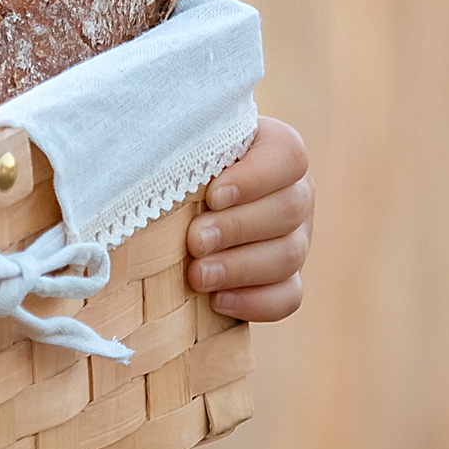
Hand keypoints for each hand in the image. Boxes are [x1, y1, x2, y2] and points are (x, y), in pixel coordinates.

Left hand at [186, 115, 312, 320]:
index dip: (254, 178)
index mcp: (274, 149)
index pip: (287, 156)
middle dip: (238, 228)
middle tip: (195, 240)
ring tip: (197, 274)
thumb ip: (179, 147)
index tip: (213, 195)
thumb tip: (154, 156)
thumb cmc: (173, 165)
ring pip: (289, 255)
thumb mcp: (178, 146)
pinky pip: (288, 296)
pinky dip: (254, 302)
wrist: (169, 205)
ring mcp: (295, 238)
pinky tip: (216, 300)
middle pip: (290, 209)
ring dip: (239, 267)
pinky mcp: (285, 278)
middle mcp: (295, 192)